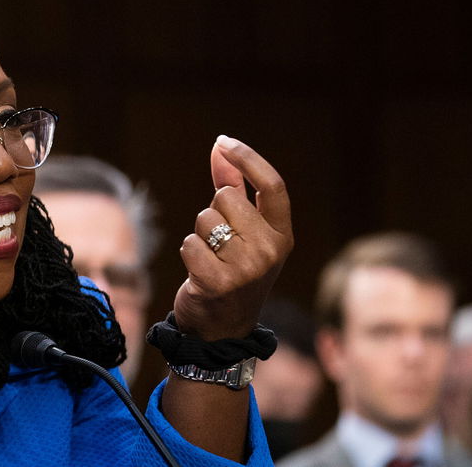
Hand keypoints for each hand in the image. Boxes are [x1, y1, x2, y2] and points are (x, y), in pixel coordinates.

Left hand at [171, 135, 292, 340]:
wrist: (221, 328)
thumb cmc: (231, 269)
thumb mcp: (241, 230)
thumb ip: (234, 186)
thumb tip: (220, 146)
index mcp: (283, 235)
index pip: (273, 185)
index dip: (247, 158)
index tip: (224, 142)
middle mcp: (271, 250)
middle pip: (226, 197)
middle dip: (213, 212)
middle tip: (219, 243)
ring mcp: (248, 269)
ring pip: (205, 218)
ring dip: (199, 235)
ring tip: (211, 259)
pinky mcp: (219, 283)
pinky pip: (189, 243)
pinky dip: (188, 254)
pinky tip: (199, 274)